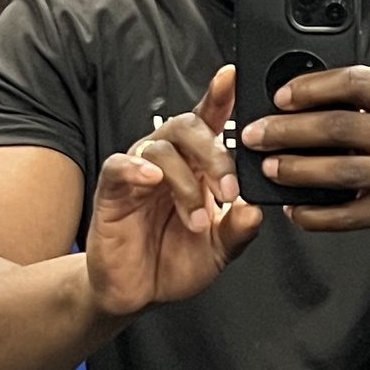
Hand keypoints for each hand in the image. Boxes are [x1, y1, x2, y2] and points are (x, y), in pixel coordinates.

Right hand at [85, 67, 261, 315]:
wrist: (137, 292)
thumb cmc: (175, 260)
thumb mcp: (219, 250)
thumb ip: (238, 230)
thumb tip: (255, 210)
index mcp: (196, 165)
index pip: (209, 121)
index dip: (220, 96)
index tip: (233, 78)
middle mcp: (169, 160)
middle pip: (187, 126)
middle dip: (214, 154)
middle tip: (228, 190)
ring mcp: (139, 171)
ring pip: (161, 147)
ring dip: (185, 182)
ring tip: (196, 219)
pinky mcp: (113, 188)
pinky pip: (121, 165)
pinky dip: (137, 167)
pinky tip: (152, 180)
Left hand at [240, 63, 369, 234]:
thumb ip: (364, 99)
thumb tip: (301, 95)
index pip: (354, 82)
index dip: (311, 87)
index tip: (281, 96)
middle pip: (337, 128)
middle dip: (286, 130)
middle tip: (256, 134)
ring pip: (337, 171)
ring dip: (294, 170)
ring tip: (269, 167)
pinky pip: (343, 216)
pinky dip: (312, 214)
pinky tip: (293, 207)